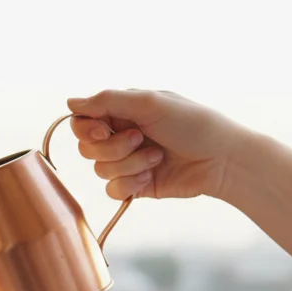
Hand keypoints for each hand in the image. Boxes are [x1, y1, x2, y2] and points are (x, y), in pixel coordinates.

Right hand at [67, 90, 246, 201]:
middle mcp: (121, 136)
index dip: (86, 129)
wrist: (222, 160)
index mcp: (123, 113)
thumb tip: (69, 102)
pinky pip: (112, 189)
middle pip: (87, 148)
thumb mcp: (150, 103)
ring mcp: (127, 162)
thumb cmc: (193, 125)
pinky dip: (130, 183)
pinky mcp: (135, 185)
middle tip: (140, 140)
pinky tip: (152, 176)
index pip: (83, 122)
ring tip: (157, 158)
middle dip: (113, 148)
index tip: (104, 131)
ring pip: (100, 170)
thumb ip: (107, 101)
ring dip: (129, 164)